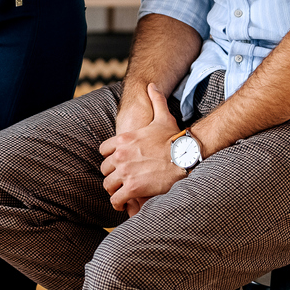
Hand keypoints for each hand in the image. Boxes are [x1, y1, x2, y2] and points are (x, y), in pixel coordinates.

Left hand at [98, 83, 187, 214]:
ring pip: (108, 185)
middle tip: (121, 181)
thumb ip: (155, 100)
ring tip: (121, 194)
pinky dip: (119, 203)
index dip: (110, 159)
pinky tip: (125, 204)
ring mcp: (125, 172)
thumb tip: (151, 85)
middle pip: (105, 170)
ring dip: (114, 191)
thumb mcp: (162, 116)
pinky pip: (116, 199)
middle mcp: (120, 155)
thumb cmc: (175, 138)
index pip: (103, 151)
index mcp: (123, 140)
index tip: (117, 165)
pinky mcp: (132, 188)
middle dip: (112, 176)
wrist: (186, 156)